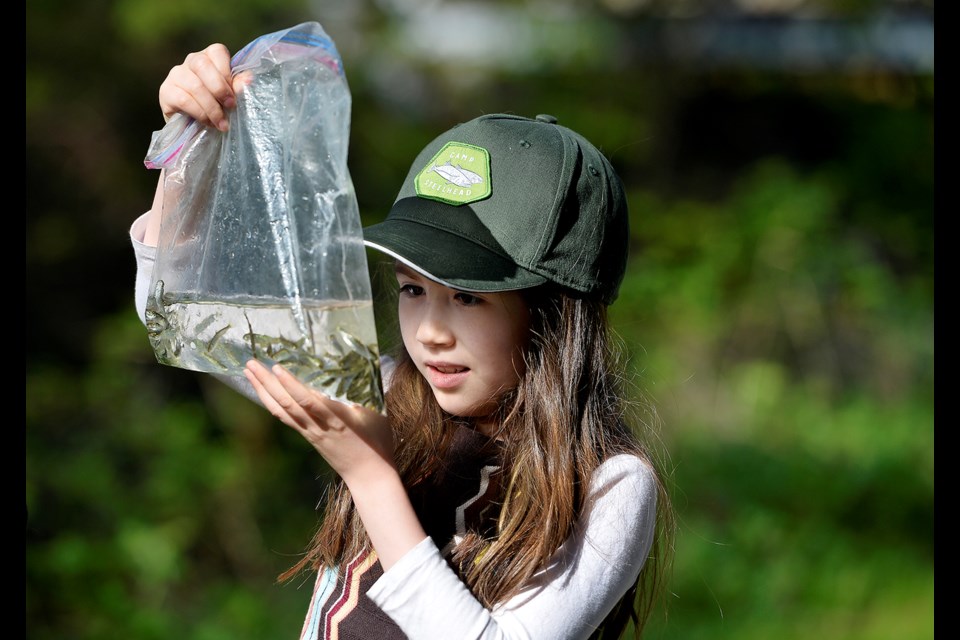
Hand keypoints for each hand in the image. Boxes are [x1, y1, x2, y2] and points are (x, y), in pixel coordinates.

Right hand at [158, 43, 249, 131]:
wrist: (194, 126)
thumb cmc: (216, 106)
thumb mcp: (229, 95)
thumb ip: (237, 86)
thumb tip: (249, 80)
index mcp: (209, 57)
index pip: (217, 51)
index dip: (227, 71)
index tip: (235, 92)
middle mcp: (190, 61)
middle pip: (202, 64)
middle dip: (219, 88)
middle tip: (231, 106)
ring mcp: (176, 75)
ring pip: (194, 85)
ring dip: (212, 107)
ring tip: (222, 123)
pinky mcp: (166, 91)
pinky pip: (183, 99)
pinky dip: (199, 113)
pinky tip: (208, 123)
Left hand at [243, 360, 396, 485]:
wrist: (368, 474)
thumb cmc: (377, 441)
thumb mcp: (377, 413)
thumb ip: (366, 390)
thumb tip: (364, 363)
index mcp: (337, 418)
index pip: (308, 401)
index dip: (291, 385)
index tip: (277, 367)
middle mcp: (318, 425)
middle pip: (287, 403)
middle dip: (267, 382)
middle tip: (250, 363)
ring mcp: (310, 432)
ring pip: (281, 410)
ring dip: (263, 390)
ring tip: (249, 373)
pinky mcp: (307, 436)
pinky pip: (285, 418)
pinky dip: (271, 403)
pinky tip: (263, 392)